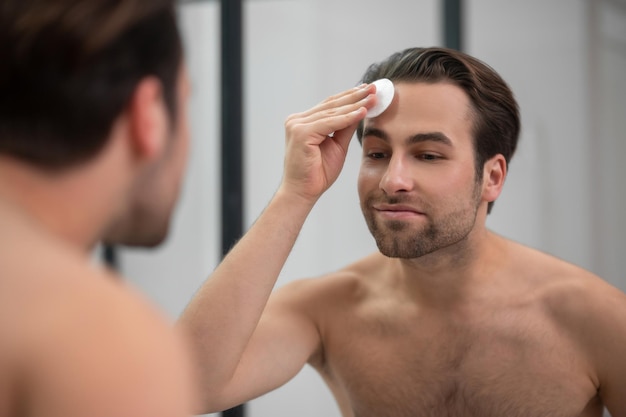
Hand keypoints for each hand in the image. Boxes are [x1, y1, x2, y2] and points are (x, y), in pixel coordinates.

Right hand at [281, 84, 374, 201]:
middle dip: (355, 95)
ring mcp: (297, 126)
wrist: (303, 193)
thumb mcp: (337, 146)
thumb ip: (346, 128)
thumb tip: (361, 110)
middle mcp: (297, 121)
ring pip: (332, 112)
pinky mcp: (301, 133)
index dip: (350, 96)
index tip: (368, 90)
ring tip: (373, 98)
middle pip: (331, 104)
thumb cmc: (317, 174)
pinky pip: (330, 123)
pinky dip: (347, 118)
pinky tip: (362, 111)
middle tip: (374, 87)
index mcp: (303, 122)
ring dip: (355, 104)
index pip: (330, 105)